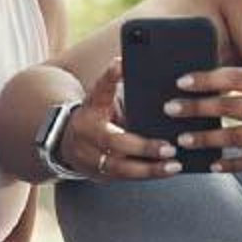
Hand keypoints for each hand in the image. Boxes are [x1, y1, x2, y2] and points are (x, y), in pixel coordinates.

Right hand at [60, 57, 180, 179]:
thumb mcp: (102, 99)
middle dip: (143, 147)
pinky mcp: (99, 175)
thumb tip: (137, 69)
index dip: (111, 76)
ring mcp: (90, 158)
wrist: (67, 142)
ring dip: (149, 169)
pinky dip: (147, 175)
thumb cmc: (97, 116)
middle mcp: (87, 133)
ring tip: (173, 166)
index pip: (100, 89)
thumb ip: (118, 88)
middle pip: (113, 142)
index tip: (122, 64)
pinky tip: (167, 172)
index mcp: (90, 107)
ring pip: (120, 168)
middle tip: (169, 148)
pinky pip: (125, 178)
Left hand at [167, 67, 241, 176]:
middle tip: (170, 108)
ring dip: (203, 139)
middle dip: (194, 108)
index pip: (235, 77)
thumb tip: (222, 87)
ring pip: (231, 137)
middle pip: (227, 106)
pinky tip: (211, 165)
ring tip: (182, 140)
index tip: (182, 81)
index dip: (205, 78)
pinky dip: (227, 164)